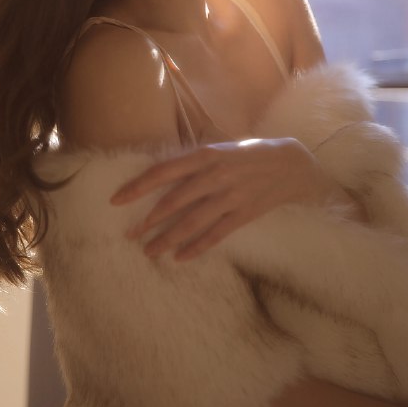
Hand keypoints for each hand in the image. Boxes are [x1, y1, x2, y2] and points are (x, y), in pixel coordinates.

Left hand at [111, 138, 343, 260]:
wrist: (291, 164)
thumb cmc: (248, 154)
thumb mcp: (219, 148)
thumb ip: (192, 162)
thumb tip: (158, 174)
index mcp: (206, 155)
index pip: (163, 171)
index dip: (138, 186)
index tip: (116, 200)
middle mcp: (216, 175)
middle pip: (174, 201)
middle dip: (148, 220)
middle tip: (129, 235)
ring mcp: (231, 196)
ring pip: (192, 222)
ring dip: (168, 239)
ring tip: (149, 251)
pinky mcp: (244, 214)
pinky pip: (216, 234)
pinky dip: (197, 247)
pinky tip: (180, 257)